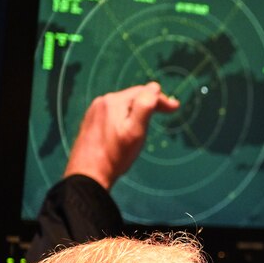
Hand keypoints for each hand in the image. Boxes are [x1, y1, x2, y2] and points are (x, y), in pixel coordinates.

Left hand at [63, 82, 179, 189]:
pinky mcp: (91, 122)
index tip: (176, 108)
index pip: (143, 92)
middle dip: (151, 103)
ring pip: (123, 105)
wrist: (88, 175)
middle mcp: (102, 102)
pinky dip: (125, 116)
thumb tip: (155, 86)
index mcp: (114, 101)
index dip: (161, 99)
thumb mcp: (135, 131)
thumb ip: (145, 106)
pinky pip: (113, 114)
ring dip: (138, 110)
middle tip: (169, 112)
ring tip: (151, 120)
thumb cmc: (115, 155)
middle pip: (132, 97)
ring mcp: (94, 112)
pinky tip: (129, 126)